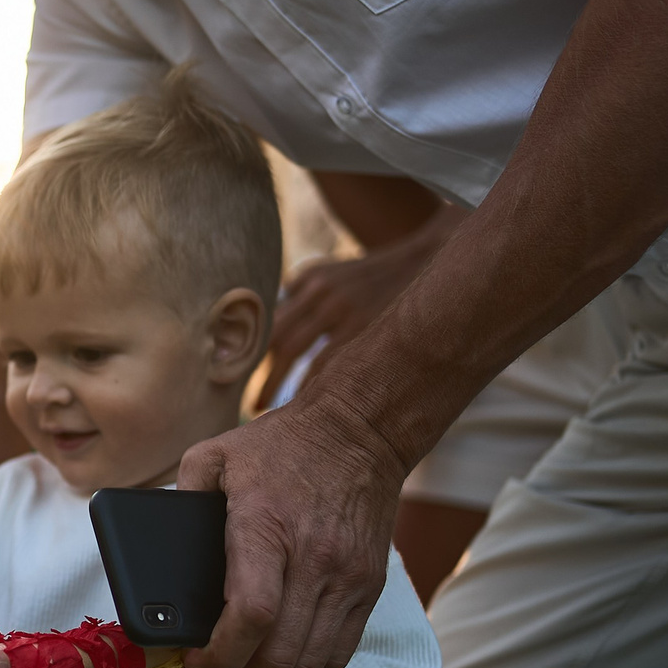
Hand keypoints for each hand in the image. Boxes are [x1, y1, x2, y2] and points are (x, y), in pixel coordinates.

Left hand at [178, 391, 407, 667]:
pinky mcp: (370, 586)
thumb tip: (153, 547)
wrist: (361, 430)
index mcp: (266, 527)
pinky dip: (307, 665)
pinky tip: (280, 656)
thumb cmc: (282, 444)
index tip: (193, 661)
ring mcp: (348, 577)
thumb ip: (180, 497)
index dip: (219, 654)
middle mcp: (314, 559)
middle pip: (279, 654)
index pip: (251, 614)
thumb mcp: (215, 455)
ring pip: (311, 662)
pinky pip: (340, 650)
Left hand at [263, 207, 467, 400]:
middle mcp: (320, 293)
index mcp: (310, 281)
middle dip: (261, 375)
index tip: (238, 378)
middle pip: (276, 339)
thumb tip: (274, 310)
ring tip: (265, 409)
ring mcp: (342, 309)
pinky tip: (305, 404)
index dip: (252, 353)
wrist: (429, 259)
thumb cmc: (377, 275)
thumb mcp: (335, 270)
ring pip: (296, 354)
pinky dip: (311, 385)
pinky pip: (327, 363)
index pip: (271, 322)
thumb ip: (302, 288)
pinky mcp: (365, 325)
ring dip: (278, 384)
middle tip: (250, 404)